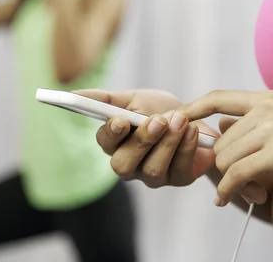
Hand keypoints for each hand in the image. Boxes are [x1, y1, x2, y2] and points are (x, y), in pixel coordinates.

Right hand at [75, 89, 216, 187]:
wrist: (197, 120)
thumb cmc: (160, 110)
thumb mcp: (135, 99)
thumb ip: (107, 98)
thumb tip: (75, 92)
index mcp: (116, 144)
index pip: (104, 143)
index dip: (110, 133)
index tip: (120, 120)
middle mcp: (130, 164)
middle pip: (123, 164)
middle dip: (141, 141)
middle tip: (158, 120)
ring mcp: (153, 176)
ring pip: (152, 169)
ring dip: (168, 142)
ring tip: (181, 119)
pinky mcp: (178, 179)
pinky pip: (179, 170)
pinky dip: (186, 147)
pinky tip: (192, 130)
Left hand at [174, 90, 272, 206]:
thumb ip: (252, 124)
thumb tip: (221, 125)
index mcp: (267, 98)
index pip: (219, 97)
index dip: (193, 108)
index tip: (174, 118)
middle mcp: (268, 107)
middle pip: (220, 139)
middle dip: (222, 164)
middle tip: (234, 182)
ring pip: (226, 157)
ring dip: (229, 179)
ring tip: (242, 189)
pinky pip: (237, 173)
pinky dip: (227, 189)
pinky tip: (225, 199)